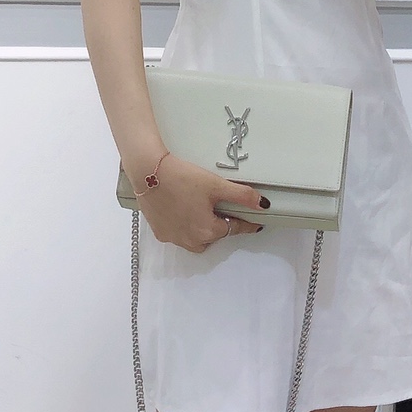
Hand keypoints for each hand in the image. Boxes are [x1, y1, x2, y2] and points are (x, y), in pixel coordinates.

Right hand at [136, 155, 268, 252]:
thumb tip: (263, 204)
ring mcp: (173, 237)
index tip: (254, 224)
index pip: (233, 229)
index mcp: (207, 230)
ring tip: (201, 208)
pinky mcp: (160, 232)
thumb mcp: (216, 185)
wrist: (148, 172)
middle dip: (219, 225)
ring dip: (202, 228)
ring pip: (196, 238)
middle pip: (214, 236)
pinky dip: (184, 226)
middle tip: (220, 208)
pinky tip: (183, 210)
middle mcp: (190, 239)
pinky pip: (178, 235)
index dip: (246, 224)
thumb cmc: (181, 177)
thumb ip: (242, 196)